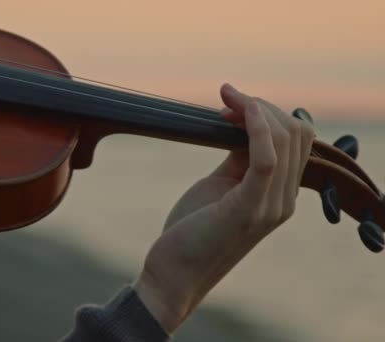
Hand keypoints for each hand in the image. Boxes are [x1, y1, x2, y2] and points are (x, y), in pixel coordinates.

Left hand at [133, 83, 314, 333]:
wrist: (174, 273)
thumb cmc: (192, 230)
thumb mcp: (220, 187)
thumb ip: (237, 160)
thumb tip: (239, 126)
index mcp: (279, 194)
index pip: (296, 139)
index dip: (267, 112)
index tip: (231, 103)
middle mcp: (283, 200)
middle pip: (295, 133)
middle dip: (261, 105)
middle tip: (225, 100)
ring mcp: (269, 206)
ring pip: (283, 139)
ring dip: (254, 109)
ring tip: (224, 100)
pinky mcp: (247, 209)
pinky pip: (265, 158)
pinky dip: (255, 126)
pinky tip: (235, 111)